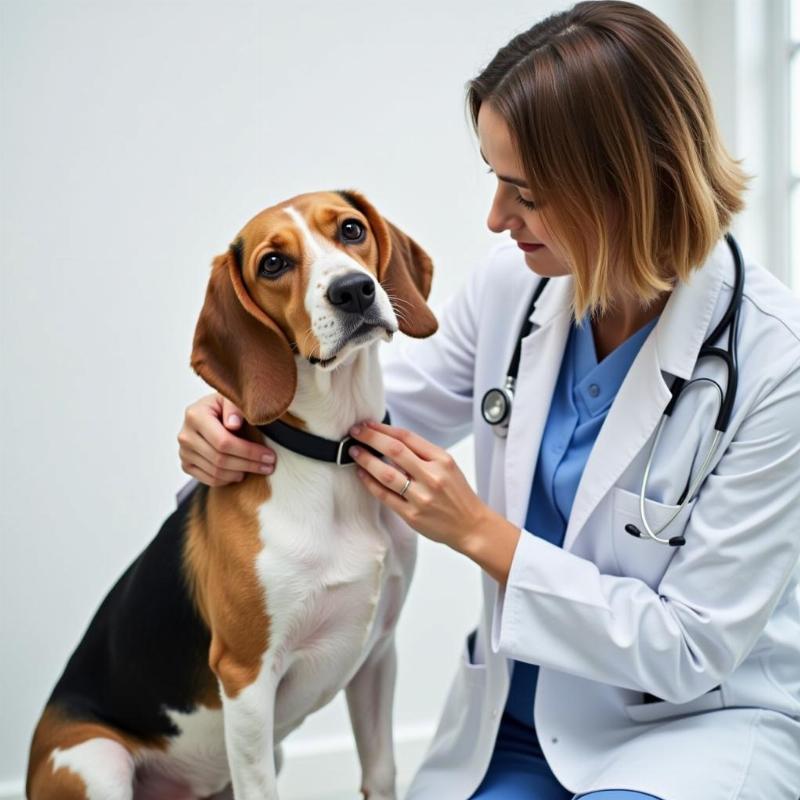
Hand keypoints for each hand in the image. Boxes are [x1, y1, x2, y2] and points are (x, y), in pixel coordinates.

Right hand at [178, 393, 276, 485]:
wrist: (208, 413)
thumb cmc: (224, 406)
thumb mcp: (231, 398)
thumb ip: (234, 407)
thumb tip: (233, 424)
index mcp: (195, 416)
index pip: (224, 441)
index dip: (249, 451)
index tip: (269, 455)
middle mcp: (185, 435)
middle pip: (221, 459)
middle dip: (249, 464)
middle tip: (269, 465)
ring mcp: (184, 452)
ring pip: (216, 472)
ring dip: (241, 473)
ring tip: (258, 468)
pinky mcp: (186, 465)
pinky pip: (209, 479)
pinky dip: (228, 479)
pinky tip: (241, 472)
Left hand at [347, 419, 490, 550]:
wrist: (471, 525)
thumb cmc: (457, 494)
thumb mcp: (448, 466)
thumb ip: (423, 454)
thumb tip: (390, 440)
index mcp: (442, 460)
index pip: (408, 437)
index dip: (384, 429)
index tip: (369, 425)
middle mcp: (433, 476)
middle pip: (395, 450)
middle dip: (371, 438)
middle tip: (355, 432)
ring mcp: (422, 497)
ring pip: (386, 474)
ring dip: (367, 460)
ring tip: (354, 451)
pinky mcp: (412, 515)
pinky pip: (386, 496)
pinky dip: (370, 483)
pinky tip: (362, 474)